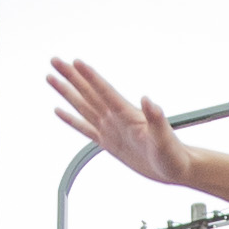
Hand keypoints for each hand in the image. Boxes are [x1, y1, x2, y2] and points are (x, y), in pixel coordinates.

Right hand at [44, 59, 196, 192]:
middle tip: (55, 61)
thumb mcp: (166, 139)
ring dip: (67, 92)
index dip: (90, 76)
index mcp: (127, 114)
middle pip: (88, 92)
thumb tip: (149, 100)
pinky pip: (85, 128)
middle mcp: (116, 118)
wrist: (176, 168)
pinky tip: (60, 111)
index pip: (104, 91)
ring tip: (52, 78)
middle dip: (71, 77)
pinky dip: (71, 120)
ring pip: (83, 106)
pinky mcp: (108, 143)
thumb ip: (157, 119)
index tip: (75, 62)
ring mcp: (111, 129)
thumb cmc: (174, 155)